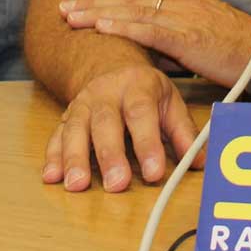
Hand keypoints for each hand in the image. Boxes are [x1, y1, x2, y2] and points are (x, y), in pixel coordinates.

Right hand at [42, 64, 198, 192]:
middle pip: (106, 122)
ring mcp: (82, 103)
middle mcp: (106, 92)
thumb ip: (183, 132)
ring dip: (75, 158)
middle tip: (116, 184)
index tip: (154, 173)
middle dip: (110, 155)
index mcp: (137, 86)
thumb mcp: (170, 102)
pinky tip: (52, 177)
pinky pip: (56, 135)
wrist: (109, 64)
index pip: (142, 113)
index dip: (148, 143)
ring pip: (76, 128)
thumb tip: (199, 161)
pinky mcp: (66, 116)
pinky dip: (53, 157)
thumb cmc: (145, 92)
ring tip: (77, 185)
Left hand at [61, 0, 250, 85]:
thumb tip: (151, 52)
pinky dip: (123, 25)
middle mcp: (184, 4)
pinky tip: (101, 26)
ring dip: (99, 11)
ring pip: (134, 10)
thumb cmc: (243, 55)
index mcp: (188, 4)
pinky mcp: (190, 37)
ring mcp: (186, 18)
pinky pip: (150, 29)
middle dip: (95, 0)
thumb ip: (177, 44)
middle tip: (65, 4)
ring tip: (72, 14)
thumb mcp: (205, 45)